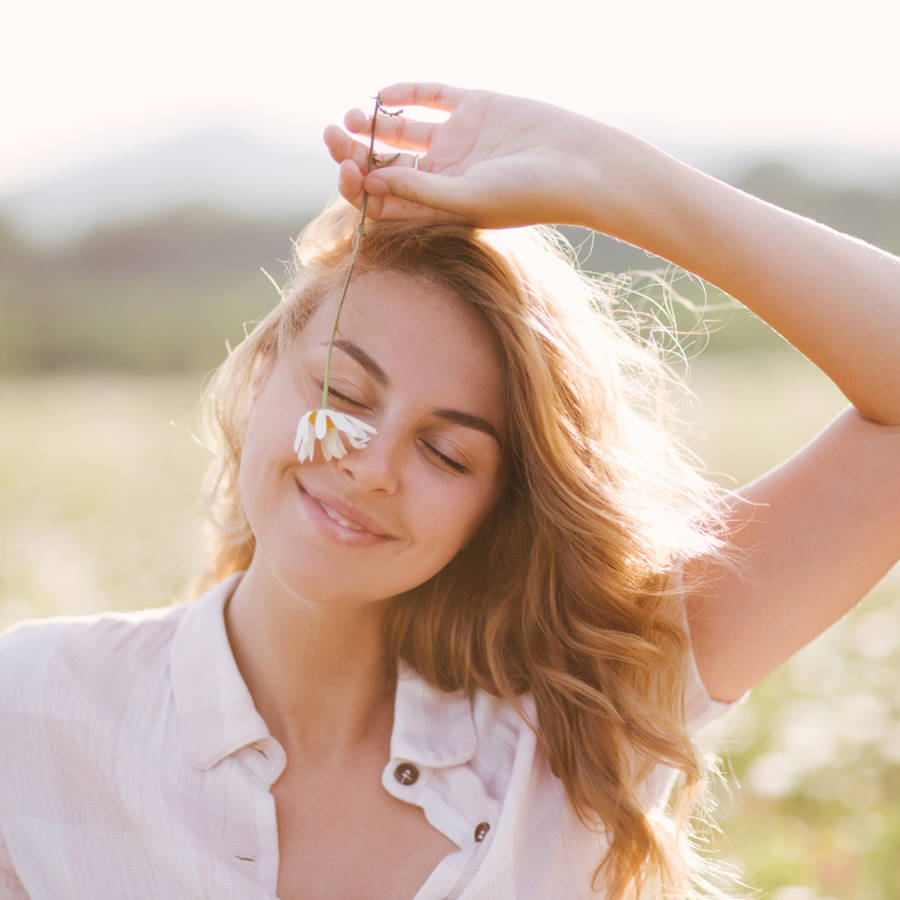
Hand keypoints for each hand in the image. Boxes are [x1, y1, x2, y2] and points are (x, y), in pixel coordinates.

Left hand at [322, 82, 623, 229]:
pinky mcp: (475, 108)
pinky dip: (406, 94)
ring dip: (374, 124)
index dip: (360, 187)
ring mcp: (459, 141)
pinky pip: (432, 98)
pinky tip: (384, 94)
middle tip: (332, 135)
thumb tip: (368, 182)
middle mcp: (444, 176)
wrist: (582, 165)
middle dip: (356, 151)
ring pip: (402, 132)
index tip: (346, 170)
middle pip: (387, 164)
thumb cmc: (530, 194)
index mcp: (439, 208)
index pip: (387, 200)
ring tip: (352, 116)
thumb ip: (419, 192)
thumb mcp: (469, 198)